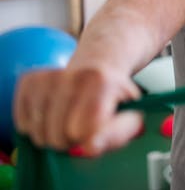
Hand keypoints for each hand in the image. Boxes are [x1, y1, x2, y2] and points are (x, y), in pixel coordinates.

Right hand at [13, 66, 142, 155]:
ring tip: (69, 119)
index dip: (90, 139)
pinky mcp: (28, 80)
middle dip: (70, 140)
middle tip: (83, 124)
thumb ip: (116, 135)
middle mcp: (72, 73)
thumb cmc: (115, 100)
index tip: (99, 128)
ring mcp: (47, 75)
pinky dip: (36, 128)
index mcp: (101, 81)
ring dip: (52, 136)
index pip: (82, 131)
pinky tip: (53, 114)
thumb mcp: (129, 117)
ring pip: (37, 133)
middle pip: (57, 136)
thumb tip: (91, 147)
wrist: (99, 69)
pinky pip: (22, 125)